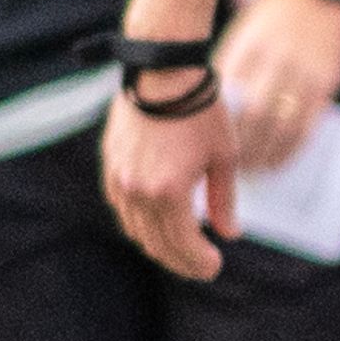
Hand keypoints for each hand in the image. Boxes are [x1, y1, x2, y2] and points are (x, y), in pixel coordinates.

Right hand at [101, 85, 238, 279]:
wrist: (162, 73)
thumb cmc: (200, 111)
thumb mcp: (224, 158)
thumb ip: (224, 200)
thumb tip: (230, 234)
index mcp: (169, 192)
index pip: (183, 244)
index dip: (199, 262)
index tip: (214, 267)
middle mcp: (138, 190)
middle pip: (157, 244)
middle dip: (181, 261)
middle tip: (201, 268)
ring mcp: (119, 179)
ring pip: (136, 230)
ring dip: (159, 245)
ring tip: (182, 250)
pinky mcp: (110, 166)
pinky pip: (121, 208)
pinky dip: (139, 223)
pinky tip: (157, 225)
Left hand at [217, 0, 339, 170]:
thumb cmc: (270, 22)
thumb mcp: (243, 39)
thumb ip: (232, 74)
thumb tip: (221, 121)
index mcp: (246, 50)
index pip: (228, 99)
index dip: (220, 129)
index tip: (211, 150)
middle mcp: (274, 61)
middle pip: (254, 115)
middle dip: (243, 148)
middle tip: (233, 169)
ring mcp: (302, 72)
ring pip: (282, 124)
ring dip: (268, 154)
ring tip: (256, 171)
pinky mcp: (325, 82)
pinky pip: (308, 125)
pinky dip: (292, 148)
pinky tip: (281, 161)